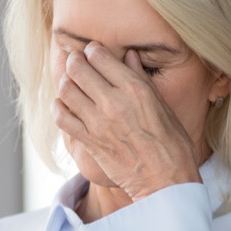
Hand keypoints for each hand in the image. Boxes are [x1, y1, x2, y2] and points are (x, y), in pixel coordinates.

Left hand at [53, 42, 202, 200]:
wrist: (165, 180)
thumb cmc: (172, 143)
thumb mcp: (164, 105)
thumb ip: (142, 79)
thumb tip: (129, 55)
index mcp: (135, 89)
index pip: (100, 56)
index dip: (92, 50)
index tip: (91, 52)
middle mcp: (113, 102)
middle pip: (78, 69)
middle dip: (73, 60)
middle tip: (74, 61)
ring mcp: (98, 123)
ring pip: (66, 91)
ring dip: (65, 82)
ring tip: (70, 82)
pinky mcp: (89, 142)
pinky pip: (62, 119)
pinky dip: (58, 108)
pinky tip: (63, 106)